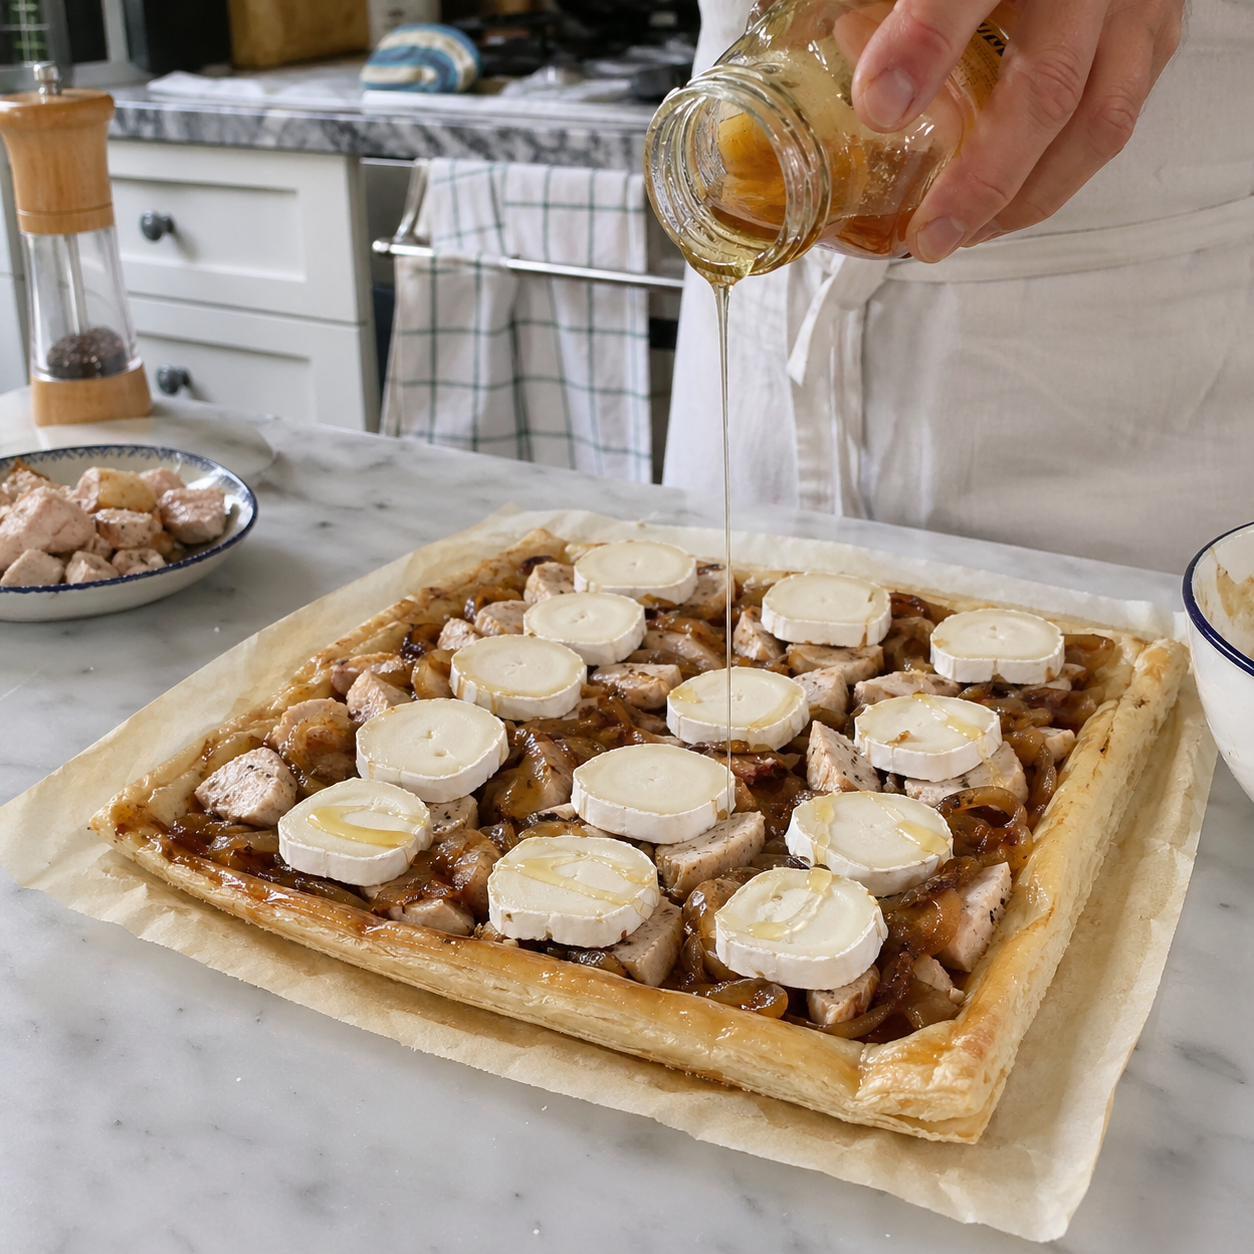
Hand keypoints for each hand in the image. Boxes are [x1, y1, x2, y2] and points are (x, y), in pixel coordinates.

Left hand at [850, 0, 1184, 261]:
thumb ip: (889, 8)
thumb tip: (837, 55)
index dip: (924, 46)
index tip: (879, 105)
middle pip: (1045, 87)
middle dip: (982, 178)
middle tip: (926, 232)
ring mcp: (1130, 3)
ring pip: (1095, 122)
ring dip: (1025, 198)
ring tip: (963, 237)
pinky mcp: (1153, 28)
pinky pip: (1115, 117)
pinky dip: (1060, 175)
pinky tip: (1009, 205)